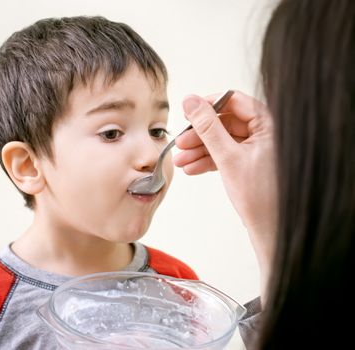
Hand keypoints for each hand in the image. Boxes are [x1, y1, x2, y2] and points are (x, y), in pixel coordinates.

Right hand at [174, 91, 276, 300]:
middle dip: (199, 135)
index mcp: (268, 124)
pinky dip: (208, 160)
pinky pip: (225, 154)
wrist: (269, 227)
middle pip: (224, 122)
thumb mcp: (228, 157)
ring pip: (222, 139)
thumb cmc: (259, 195)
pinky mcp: (248, 162)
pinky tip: (192, 168)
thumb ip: (208, 127)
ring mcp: (256, 148)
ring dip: (199, 150)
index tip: (188, 112)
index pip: (234, 101)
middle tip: (180, 143)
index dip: (208, 105)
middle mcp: (264, 132)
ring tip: (180, 161)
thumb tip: (191, 102)